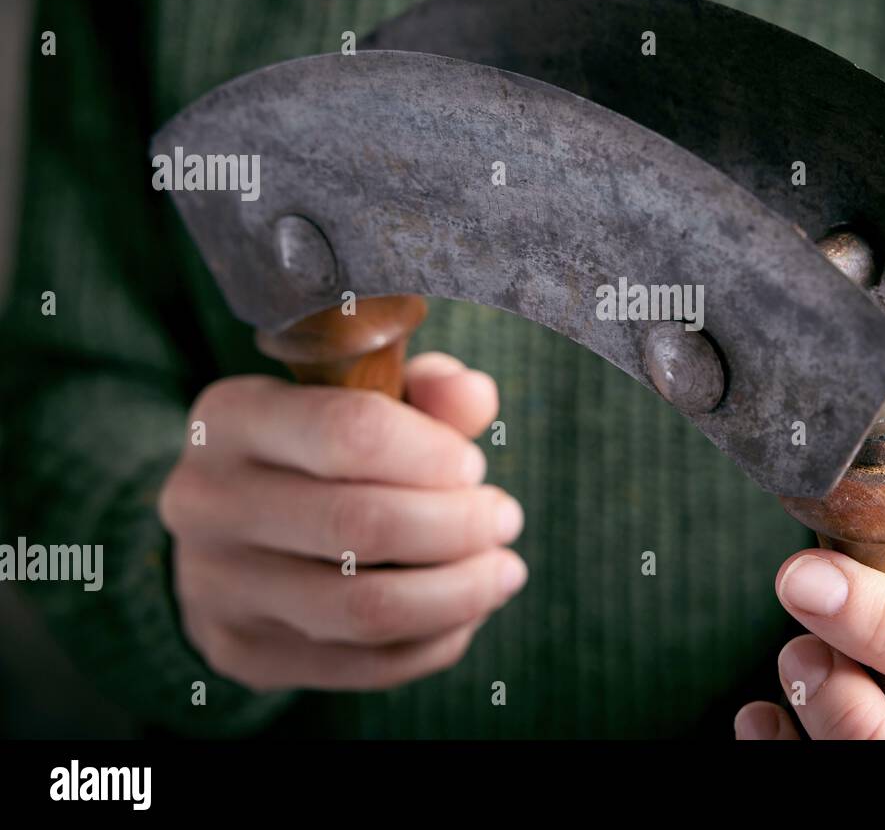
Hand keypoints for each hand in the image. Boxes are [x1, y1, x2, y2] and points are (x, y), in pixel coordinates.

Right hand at [159, 353, 525, 691]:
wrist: (231, 530)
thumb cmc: (319, 450)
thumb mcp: (365, 398)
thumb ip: (428, 391)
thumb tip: (475, 398)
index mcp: (232, 418)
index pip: (350, 432)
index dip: (434, 454)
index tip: (474, 464)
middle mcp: (207, 502)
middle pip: (362, 525)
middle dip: (459, 526)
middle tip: (505, 517)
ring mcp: (217, 588)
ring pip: (366, 609)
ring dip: (460, 592)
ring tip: (503, 570)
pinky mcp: (244, 653)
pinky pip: (366, 664)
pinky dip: (437, 640)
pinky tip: (465, 611)